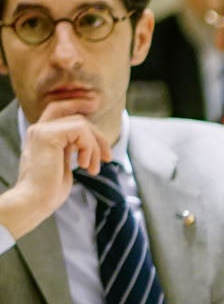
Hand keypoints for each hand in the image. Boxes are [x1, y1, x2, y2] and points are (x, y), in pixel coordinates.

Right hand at [0, 111, 111, 238]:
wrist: (36, 200)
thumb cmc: (50, 189)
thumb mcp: (64, 163)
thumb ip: (71, 147)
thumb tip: (90, 141)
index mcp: (42, 135)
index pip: (58, 108)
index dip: (77, 103)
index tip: (95, 103)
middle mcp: (39, 129)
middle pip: (77, 117)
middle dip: (98, 135)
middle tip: (107, 157)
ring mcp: (42, 130)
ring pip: (81, 124)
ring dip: (94, 147)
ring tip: (92, 168)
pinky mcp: (48, 136)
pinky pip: (80, 130)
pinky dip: (89, 148)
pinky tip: (84, 166)